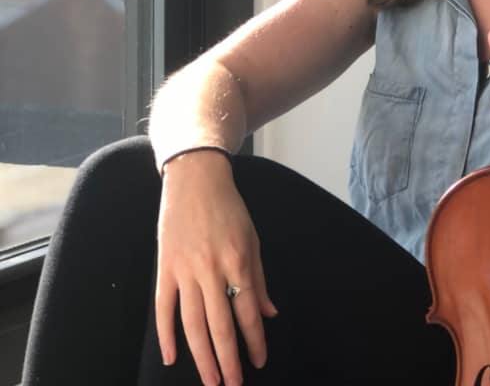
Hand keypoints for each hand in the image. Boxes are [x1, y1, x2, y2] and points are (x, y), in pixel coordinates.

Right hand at [156, 151, 277, 385]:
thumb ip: (259, 278)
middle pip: (220, 324)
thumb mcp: (252, 238)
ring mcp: (185, 270)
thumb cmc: (229, 209)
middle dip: (228, 359)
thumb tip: (269, 314)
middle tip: (233, 385)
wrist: (195, 181)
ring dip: (202, 356)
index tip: (259, 361)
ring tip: (210, 380)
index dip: (254, 340)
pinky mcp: (165, 268)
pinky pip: (164, 308)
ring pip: (192, 324)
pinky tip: (171, 357)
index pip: (248, 311)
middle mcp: (212, 269)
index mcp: (239, 261)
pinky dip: (166, 334)